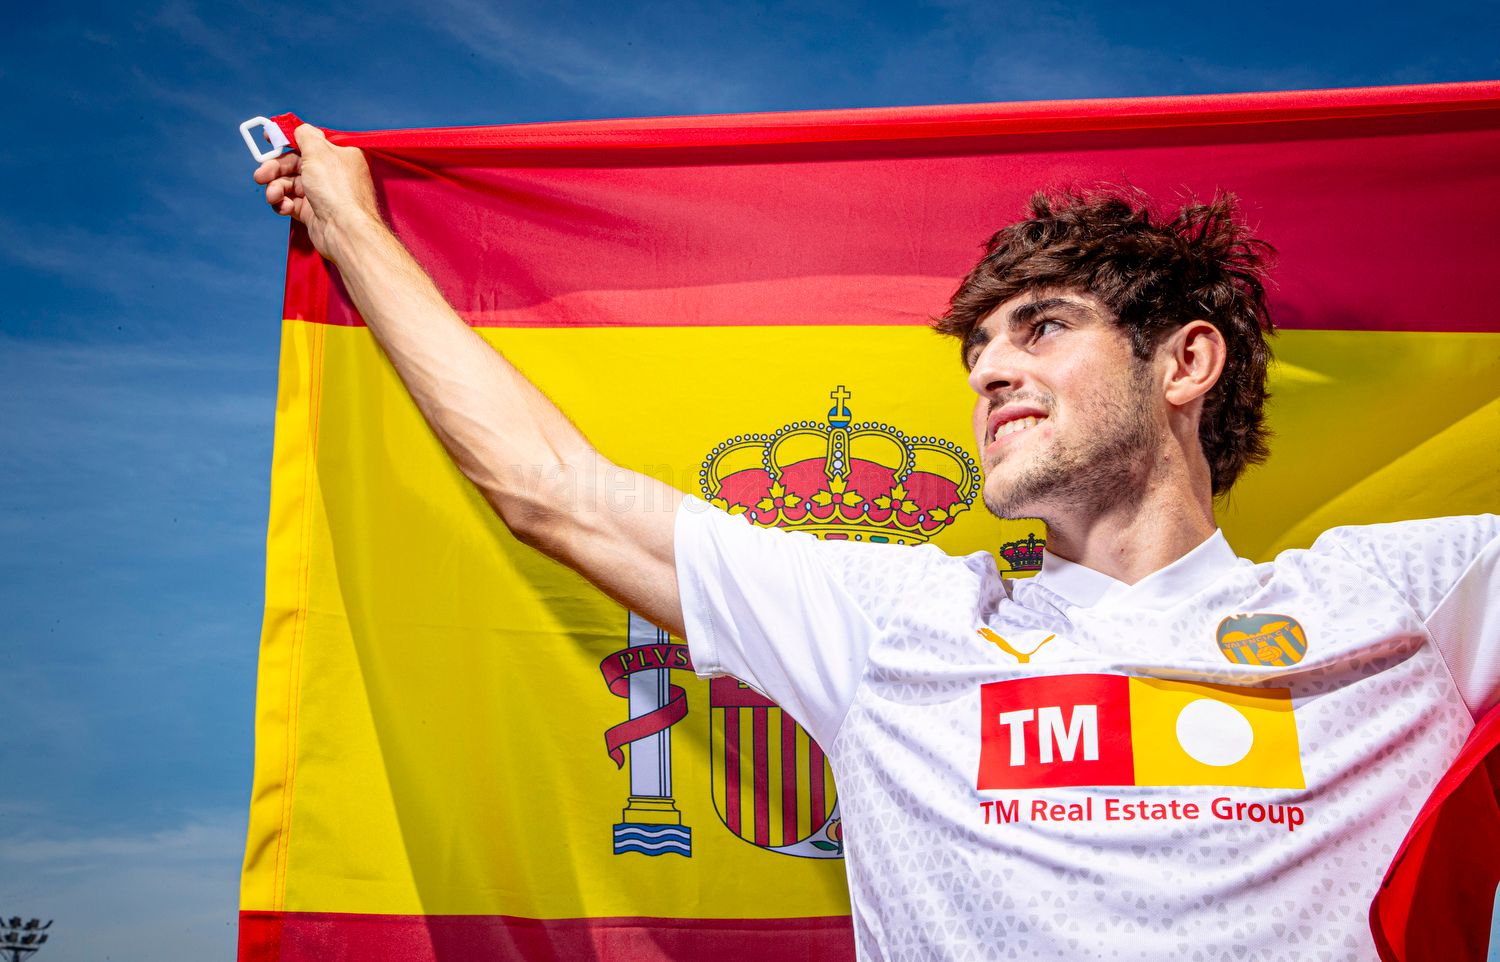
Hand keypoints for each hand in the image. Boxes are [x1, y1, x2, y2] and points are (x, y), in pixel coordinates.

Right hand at [254, 124, 382, 262]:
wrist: (344, 231)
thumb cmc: (336, 189)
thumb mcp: (319, 152)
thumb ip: (306, 135)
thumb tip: (300, 129)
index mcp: (339, 155)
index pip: (310, 143)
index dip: (287, 140)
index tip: (267, 138)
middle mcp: (332, 173)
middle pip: (294, 164)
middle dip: (274, 169)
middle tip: (260, 176)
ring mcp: (322, 193)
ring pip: (289, 184)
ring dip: (276, 188)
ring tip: (273, 196)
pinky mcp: (312, 211)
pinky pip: (290, 202)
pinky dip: (282, 203)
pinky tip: (283, 207)